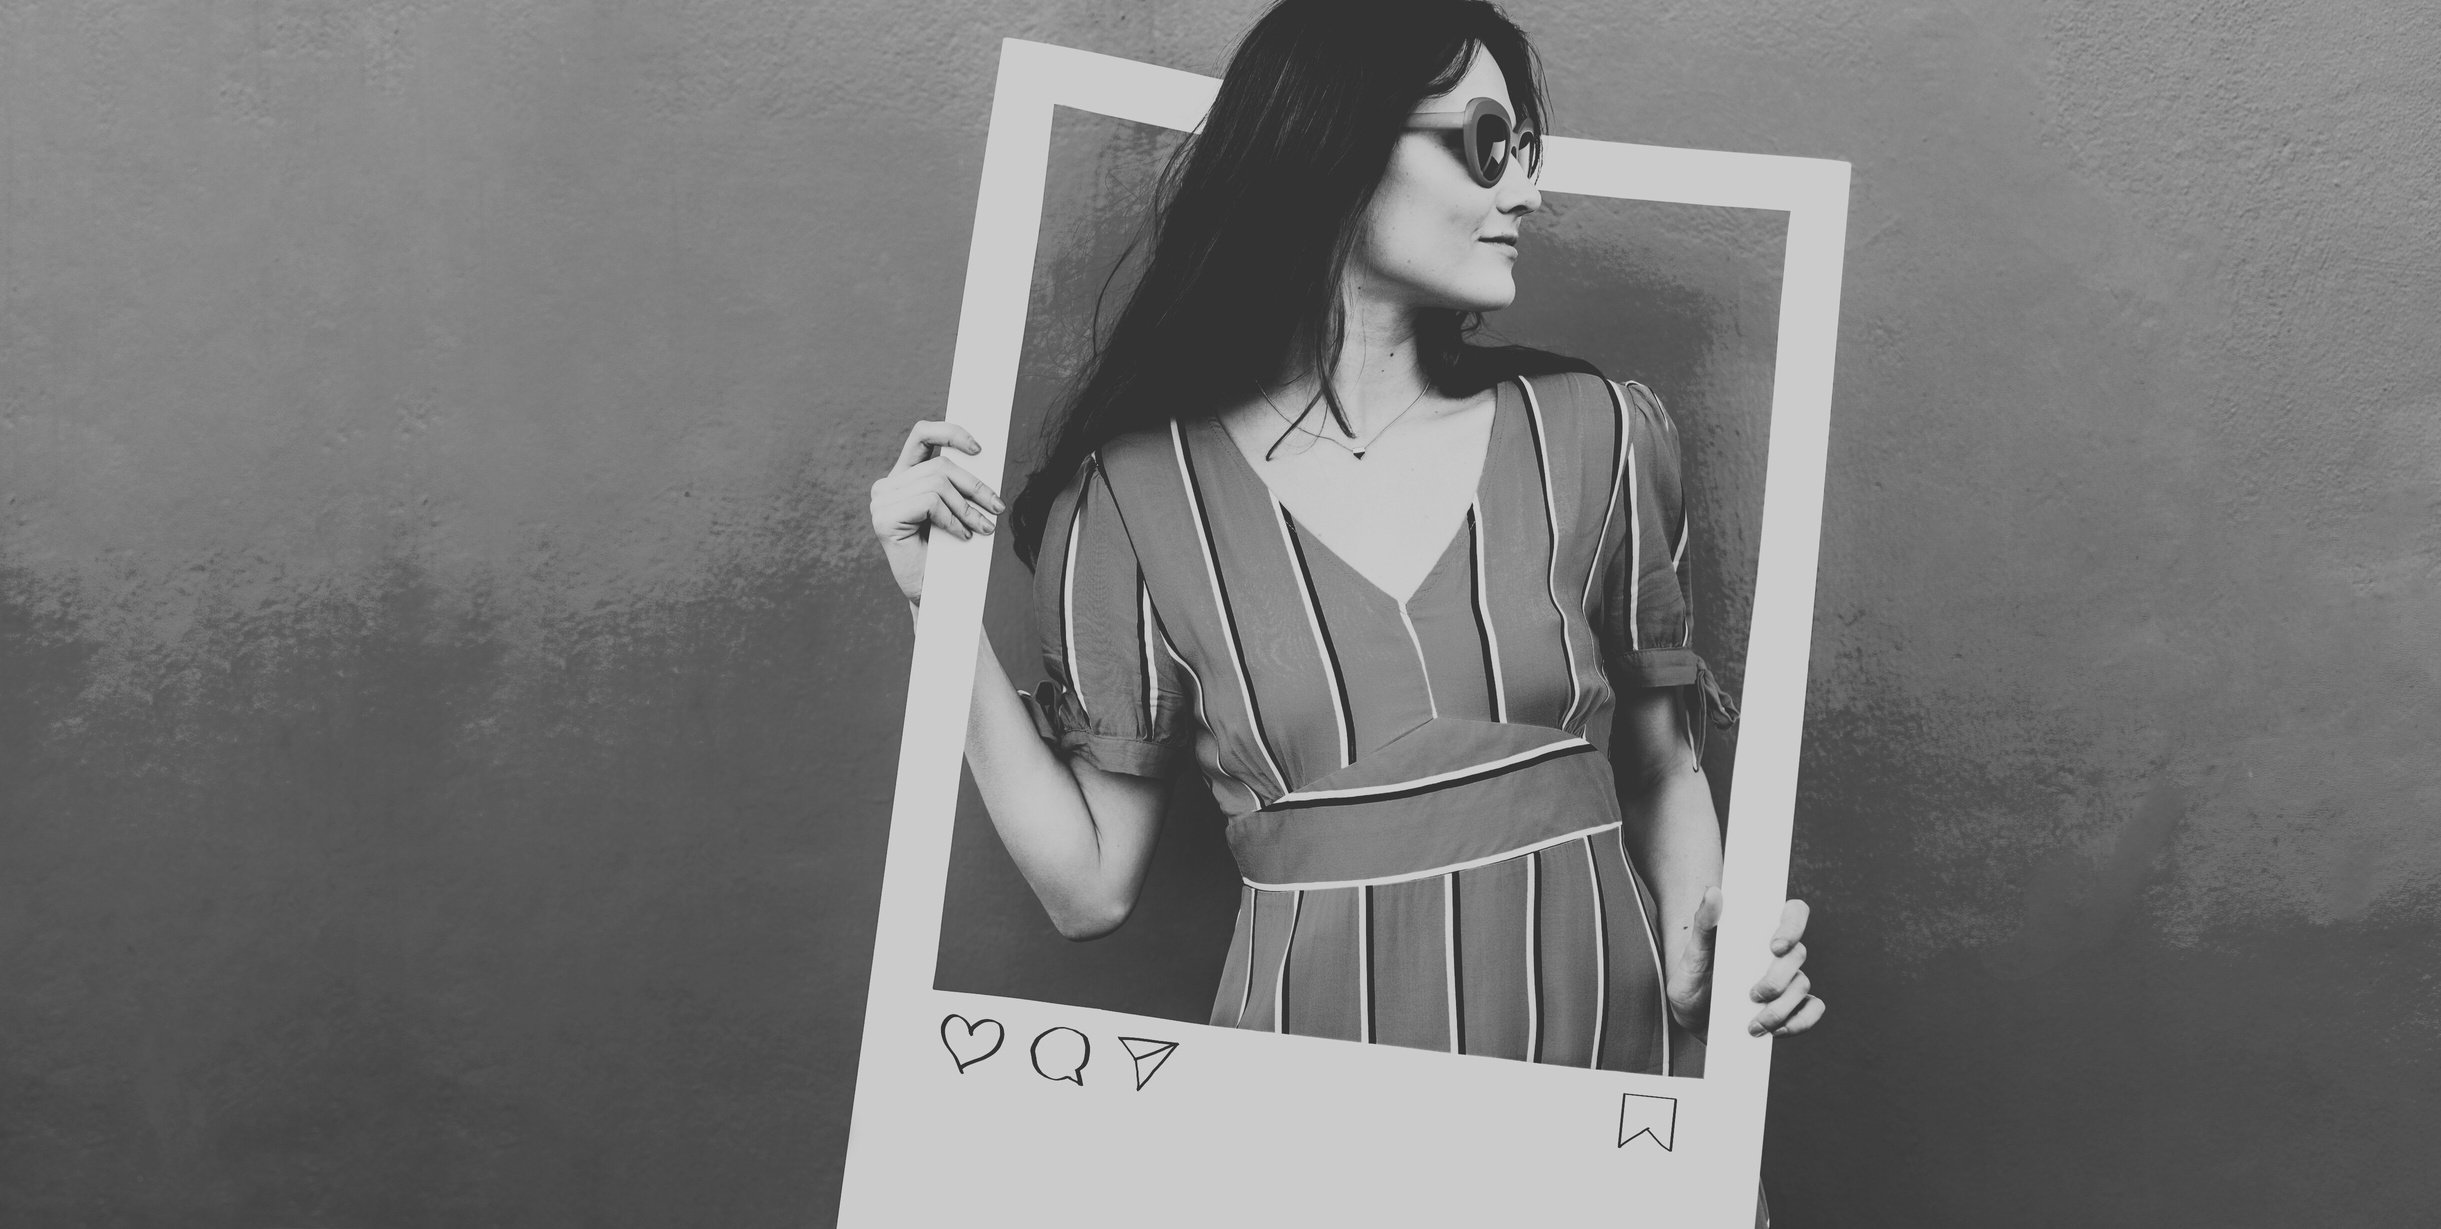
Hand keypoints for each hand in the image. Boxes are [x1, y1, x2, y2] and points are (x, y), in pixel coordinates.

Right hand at [868, 419, 1002, 604]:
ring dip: (967, 508)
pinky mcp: (884, 518)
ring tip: (981, 529)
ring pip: (937, 483)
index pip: (922, 435)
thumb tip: (981, 454)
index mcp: (902, 478)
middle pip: (940, 464)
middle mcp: (886, 485)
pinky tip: (961, 536)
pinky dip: (952, 519)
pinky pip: (930, 502)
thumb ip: (957, 483)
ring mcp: (881, 501)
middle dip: (974, 485)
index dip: (950, 432)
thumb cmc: (947, 554)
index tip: (979, 448)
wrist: (935, 596)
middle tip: (996, 507)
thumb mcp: (955, 509)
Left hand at [1665, 889, 1825, 1037]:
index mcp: (1758, 933)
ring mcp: (1786, 981)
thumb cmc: (1692, 979)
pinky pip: (1812, 1010)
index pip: (1793, 913)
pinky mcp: (1791, 1008)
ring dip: (1781, 1008)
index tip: (1775, 946)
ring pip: (1802, 985)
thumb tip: (1713, 892)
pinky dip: (1801, 1021)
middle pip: (1798, 955)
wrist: (1690, 1019)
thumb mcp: (1692, 953)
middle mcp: (1777, 955)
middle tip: (1752, 995)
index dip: (1793, 925)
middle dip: (1777, 979)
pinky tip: (1776, 1031)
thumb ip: (1703, 924)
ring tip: (1753, 1025)